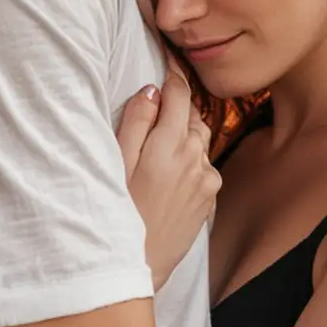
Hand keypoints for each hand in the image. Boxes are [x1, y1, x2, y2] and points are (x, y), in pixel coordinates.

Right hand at [116, 73, 219, 289]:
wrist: (137, 268)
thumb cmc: (116, 216)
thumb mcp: (116, 165)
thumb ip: (135, 124)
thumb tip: (151, 91)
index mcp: (170, 146)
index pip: (179, 95)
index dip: (174, 73)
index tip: (169, 57)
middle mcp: (196, 159)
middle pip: (192, 116)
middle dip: (178, 105)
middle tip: (158, 103)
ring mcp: (207, 181)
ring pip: (200, 141)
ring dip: (184, 133)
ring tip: (159, 141)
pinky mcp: (210, 200)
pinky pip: (204, 167)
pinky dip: (190, 160)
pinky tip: (169, 172)